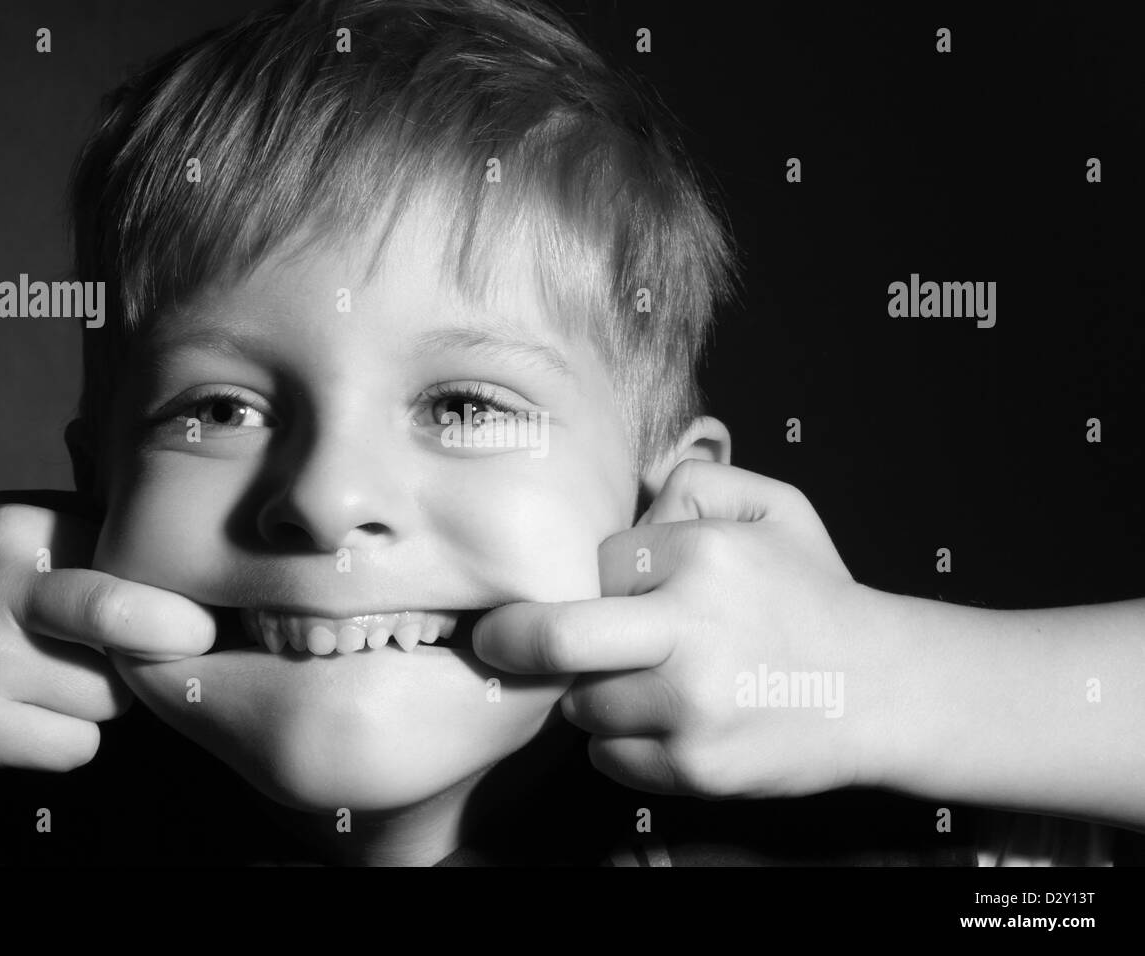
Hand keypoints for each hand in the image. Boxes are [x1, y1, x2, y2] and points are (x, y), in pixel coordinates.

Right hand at [0, 491, 214, 774]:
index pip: (132, 555)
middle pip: (124, 616)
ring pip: (114, 694)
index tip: (200, 598)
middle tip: (197, 638)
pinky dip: (73, 739)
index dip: (178, 584)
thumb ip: (83, 524)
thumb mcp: (5, 525)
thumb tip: (182, 546)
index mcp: (17, 530)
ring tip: (69, 679)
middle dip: (182, 632)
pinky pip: (80, 744)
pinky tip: (39, 717)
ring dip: (111, 696)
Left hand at [472, 460, 884, 798]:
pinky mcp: (693, 769)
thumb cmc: (815, 594)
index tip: (605, 591)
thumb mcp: (776, 506)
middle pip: (554, 637)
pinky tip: (665, 720)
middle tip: (491, 637)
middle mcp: (692, 631)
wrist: (885, 691)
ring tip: (644, 679)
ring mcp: (691, 708)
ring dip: (592, 691)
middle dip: (507, 637)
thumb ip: (697, 481)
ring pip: (580, 702)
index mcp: (705, 556)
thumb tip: (628, 500)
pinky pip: (608, 756)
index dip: (594, 578)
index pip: (595, 564)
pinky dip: (621, 741)